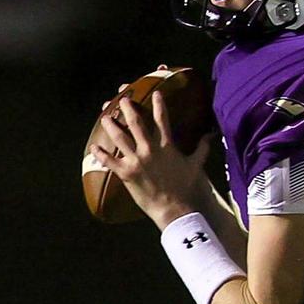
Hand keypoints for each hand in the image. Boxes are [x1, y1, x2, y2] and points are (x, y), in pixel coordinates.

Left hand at [91, 90, 211, 228]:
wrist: (175, 209)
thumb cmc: (186, 188)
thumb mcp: (196, 166)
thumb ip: (202, 149)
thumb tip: (210, 136)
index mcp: (166, 146)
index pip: (162, 119)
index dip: (158, 104)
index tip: (155, 93)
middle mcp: (150, 149)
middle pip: (135, 122)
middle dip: (127, 108)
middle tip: (122, 99)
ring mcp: (136, 160)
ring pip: (119, 137)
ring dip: (110, 125)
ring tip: (105, 117)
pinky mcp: (126, 173)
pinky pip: (109, 160)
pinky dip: (100, 153)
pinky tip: (94, 146)